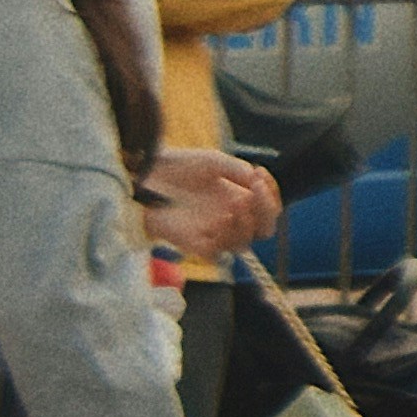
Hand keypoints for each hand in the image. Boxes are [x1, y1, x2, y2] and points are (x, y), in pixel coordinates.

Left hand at [135, 149, 278, 264]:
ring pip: (242, 244)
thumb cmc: (177, 167)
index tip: (258, 174)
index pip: (267, 209)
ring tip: (233, 206)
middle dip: (264, 211)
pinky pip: (216, 254)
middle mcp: (228, 218)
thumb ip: (239, 171)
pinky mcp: (192, 244)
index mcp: (237, 198)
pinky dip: (223, 240)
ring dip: (244, 225)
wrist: (145, 175)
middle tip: (251, 192)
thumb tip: (257, 181)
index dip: (271, 195)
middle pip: (262, 230)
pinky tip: (218, 221)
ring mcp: (211, 233)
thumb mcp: (214, 162)